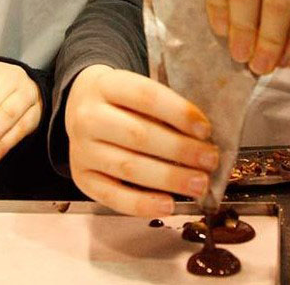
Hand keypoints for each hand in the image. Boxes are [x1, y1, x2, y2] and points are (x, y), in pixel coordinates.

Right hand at [65, 64, 219, 216]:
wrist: (79, 106)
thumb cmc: (123, 101)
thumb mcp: (137, 90)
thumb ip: (165, 108)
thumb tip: (204, 137)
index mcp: (107, 85)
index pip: (145, 96)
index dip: (178, 113)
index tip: (205, 129)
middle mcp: (88, 117)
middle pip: (138, 135)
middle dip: (180, 150)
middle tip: (209, 160)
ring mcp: (80, 149)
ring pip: (128, 167)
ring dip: (169, 178)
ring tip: (199, 184)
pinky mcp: (81, 178)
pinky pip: (112, 196)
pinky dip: (143, 204)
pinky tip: (169, 204)